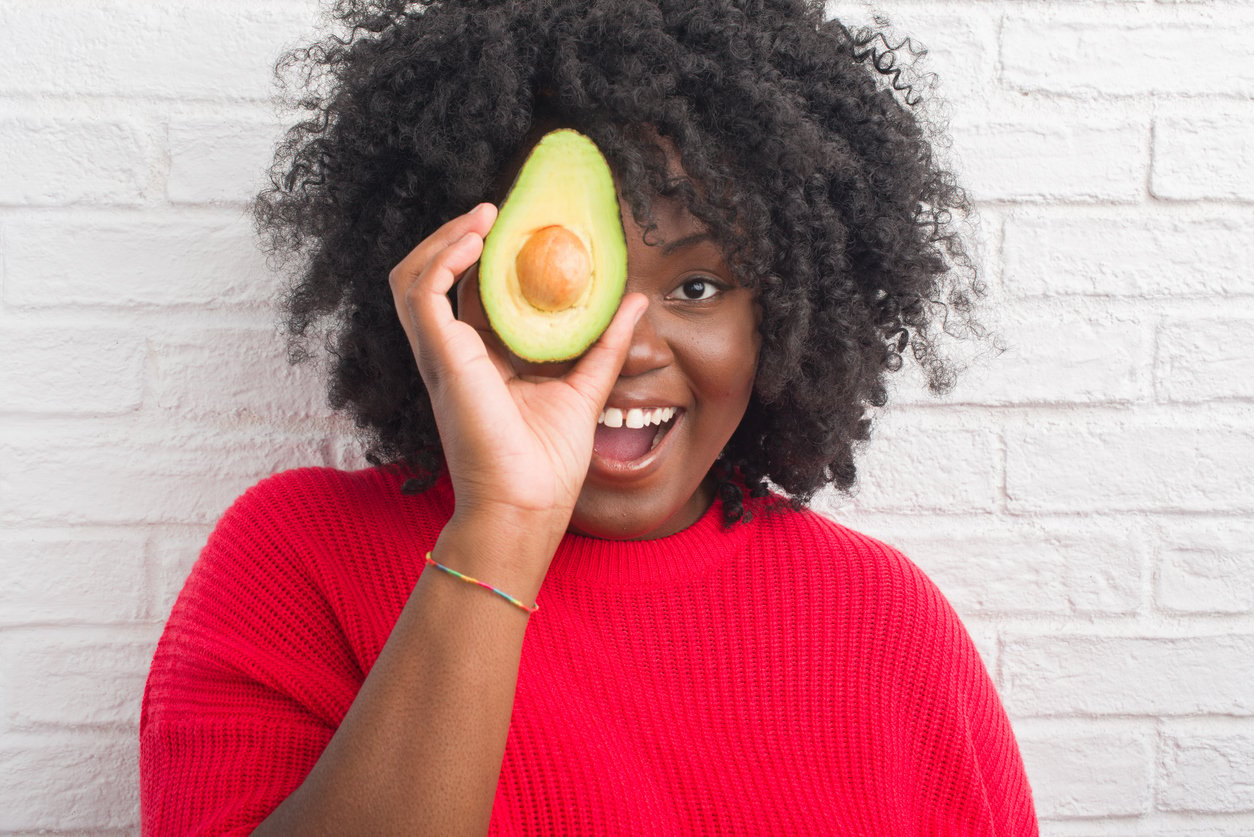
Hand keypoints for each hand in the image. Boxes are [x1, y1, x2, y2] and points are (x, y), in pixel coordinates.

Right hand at [388, 204, 646, 571]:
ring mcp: (441, 355)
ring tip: (484, 217)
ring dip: (443, 238)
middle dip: (456, 238)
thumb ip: (607, 344)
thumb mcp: (586, 387)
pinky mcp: (440, 357)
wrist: (527, 505)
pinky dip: (443, 258)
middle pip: (432, 278)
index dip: (484, 257)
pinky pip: (423, 291)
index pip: (469, 294)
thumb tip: (637, 301)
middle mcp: (452, 354)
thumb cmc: (548, 464)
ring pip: (414, 277)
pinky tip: (476, 240)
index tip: (518, 228)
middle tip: (496, 214)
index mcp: (479, 361)